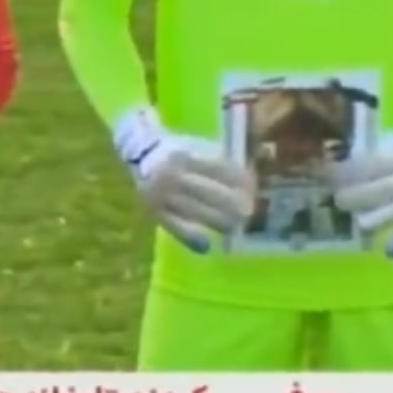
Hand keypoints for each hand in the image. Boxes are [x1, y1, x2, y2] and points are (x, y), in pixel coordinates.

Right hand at [132, 136, 255, 253]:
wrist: (140, 153)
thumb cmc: (176, 151)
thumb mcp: (194, 146)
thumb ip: (216, 160)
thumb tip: (248, 179)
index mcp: (184, 155)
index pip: (218, 169)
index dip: (238, 180)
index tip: (252, 189)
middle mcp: (172, 175)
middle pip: (208, 192)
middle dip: (232, 204)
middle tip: (248, 213)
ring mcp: (161, 195)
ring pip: (194, 212)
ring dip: (218, 222)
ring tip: (235, 228)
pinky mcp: (154, 212)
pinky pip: (175, 228)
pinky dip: (191, 238)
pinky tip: (207, 246)